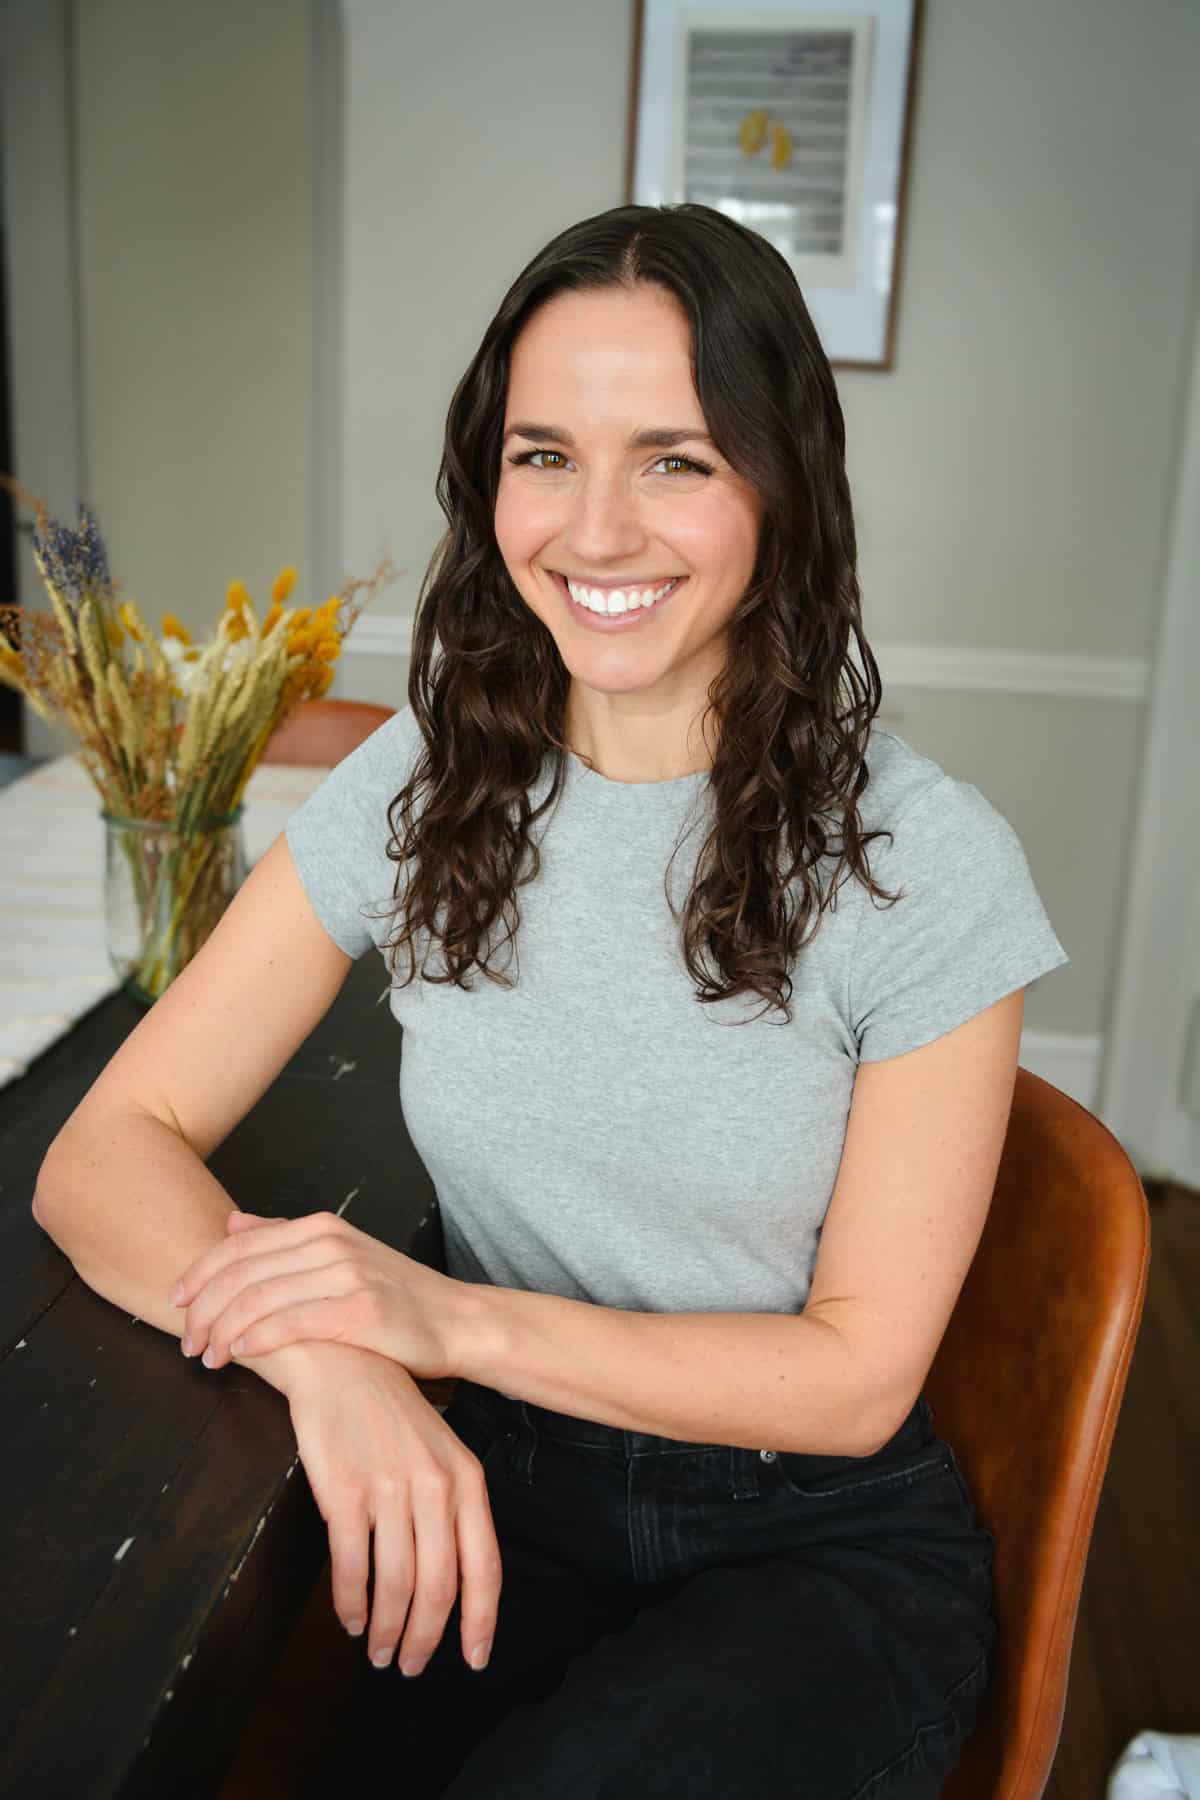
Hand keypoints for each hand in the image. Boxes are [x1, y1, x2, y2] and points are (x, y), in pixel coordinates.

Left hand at [170, 1209, 460, 1378]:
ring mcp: (346, 1274)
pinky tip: (240, 1354)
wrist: (456, 1321)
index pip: (239, 1245)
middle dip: (202, 1309)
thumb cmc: (395, 1296)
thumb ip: (284, 1239)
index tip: (175, 1303)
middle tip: (187, 1342)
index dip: (198, 1275)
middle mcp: (330, 1243)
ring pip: (258, 1299)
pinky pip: (291, 1323)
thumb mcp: (340, 1254)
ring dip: (221, 1332)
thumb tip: (233, 1221)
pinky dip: (256, 1339)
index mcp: (321, 1227)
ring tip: (208, 1357)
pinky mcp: (359, 1310)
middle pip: (241, 1272)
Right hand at [281, 1344, 500, 1674]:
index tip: (475, 1659)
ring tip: (378, 1651)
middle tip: (411, 1666)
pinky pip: (352, 1567)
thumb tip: (453, 1581)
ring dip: (387, 1630)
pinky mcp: (345, 1492)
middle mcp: (435, 1487)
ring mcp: (390, 1489)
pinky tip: (351, 1618)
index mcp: (466, 1480)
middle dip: (425, 1638)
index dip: (481, 1621)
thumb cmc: (391, 1415)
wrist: (342, 1364)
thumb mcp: (439, 1453)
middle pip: (438, 1587)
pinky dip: (352, 1604)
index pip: (484, 1567)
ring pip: (396, 1585)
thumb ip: (451, 1510)